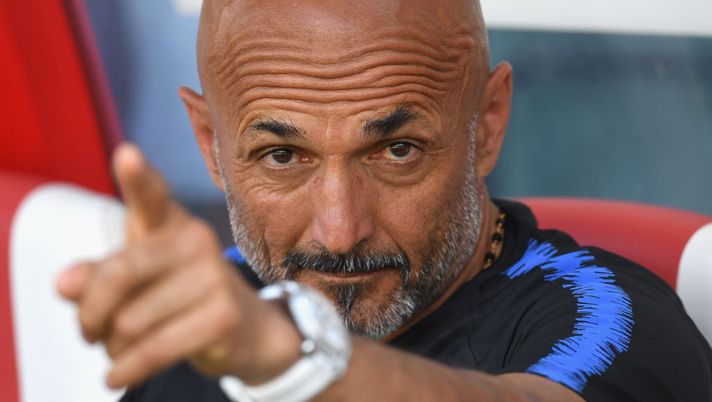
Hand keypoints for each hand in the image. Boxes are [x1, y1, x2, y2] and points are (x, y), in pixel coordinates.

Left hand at [56, 143, 300, 388]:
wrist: (249, 329)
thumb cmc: (181, 297)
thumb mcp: (136, 282)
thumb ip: (97, 277)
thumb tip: (65, 282)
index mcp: (171, 223)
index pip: (152, 196)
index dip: (138, 176)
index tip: (126, 155)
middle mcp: (196, 241)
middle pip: (119, 273)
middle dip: (90, 312)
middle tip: (88, 331)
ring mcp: (214, 277)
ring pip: (129, 320)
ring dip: (113, 347)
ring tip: (121, 349)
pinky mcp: (222, 316)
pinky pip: (154, 349)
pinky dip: (126, 369)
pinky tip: (117, 376)